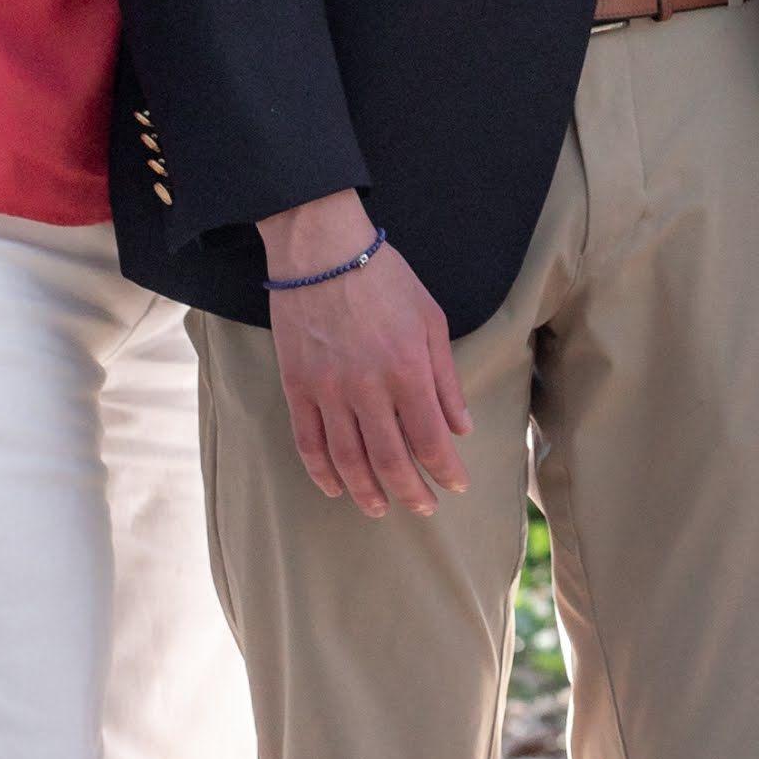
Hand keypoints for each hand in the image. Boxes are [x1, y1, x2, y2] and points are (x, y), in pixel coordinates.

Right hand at [260, 193, 470, 516]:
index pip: (430, 438)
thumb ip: (445, 378)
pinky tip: (336, 487)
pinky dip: (322, 472)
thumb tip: (460, 427)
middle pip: (391, 460)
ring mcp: (328, 390)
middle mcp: (367, 388)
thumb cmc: (383, 278)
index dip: (445, 470)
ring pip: (348, 460)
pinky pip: (308, 442)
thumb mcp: (430, 320)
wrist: (321, 249)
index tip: (456, 485)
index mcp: (406, 370)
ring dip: (368, 492)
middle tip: (424, 509)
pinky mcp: (298, 387)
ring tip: (380, 508)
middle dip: (411, 492)